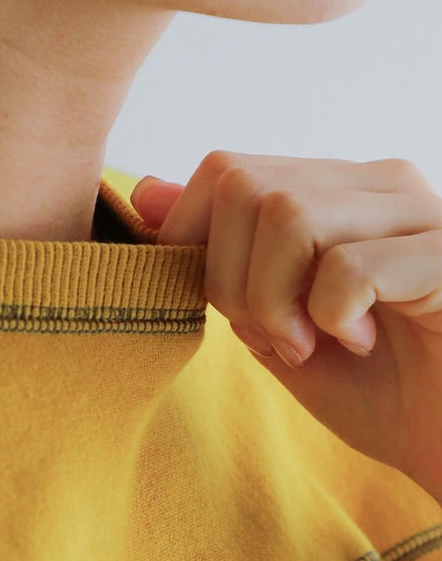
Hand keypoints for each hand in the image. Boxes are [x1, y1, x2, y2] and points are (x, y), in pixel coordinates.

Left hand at [130, 152, 441, 504]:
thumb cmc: (371, 389)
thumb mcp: (270, 325)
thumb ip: (216, 260)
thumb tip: (146, 190)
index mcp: (335, 192)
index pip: (226, 170)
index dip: (198, 245)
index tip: (233, 314)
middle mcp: (378, 184)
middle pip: (244, 184)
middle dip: (231, 279)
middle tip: (277, 339)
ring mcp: (420, 213)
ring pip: (288, 214)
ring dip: (276, 301)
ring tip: (314, 344)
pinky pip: (350, 265)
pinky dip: (334, 317)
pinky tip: (365, 342)